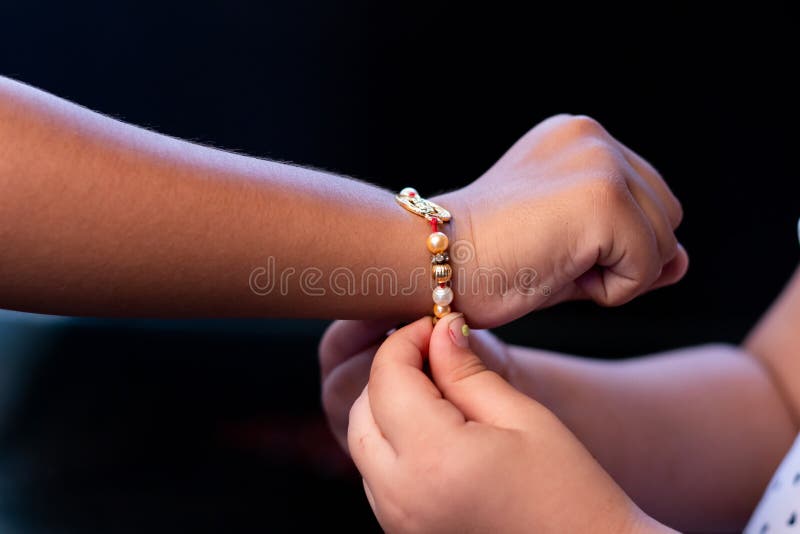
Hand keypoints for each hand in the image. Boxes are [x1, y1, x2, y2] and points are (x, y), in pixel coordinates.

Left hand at [340, 315, 670, 532]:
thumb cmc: (569, 494)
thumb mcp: (524, 417)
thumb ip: (468, 372)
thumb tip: (440, 330)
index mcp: (433, 460)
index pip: (388, 378)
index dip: (405, 339)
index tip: (434, 324)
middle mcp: (400, 496)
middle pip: (362, 410)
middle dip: (390, 372)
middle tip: (434, 351)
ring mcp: (397, 522)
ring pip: (363, 444)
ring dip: (388, 407)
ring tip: (438, 389)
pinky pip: (378, 476)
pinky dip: (393, 443)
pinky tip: (435, 429)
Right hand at [434, 114, 687, 327]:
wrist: (430, 264)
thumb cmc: (485, 263)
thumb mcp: (568, 249)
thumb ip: (629, 248)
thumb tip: (684, 261)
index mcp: (578, 138)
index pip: (643, 201)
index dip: (609, 245)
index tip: (547, 247)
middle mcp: (593, 136)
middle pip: (666, 216)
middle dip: (622, 256)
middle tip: (551, 259)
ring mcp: (601, 162)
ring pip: (664, 243)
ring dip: (617, 273)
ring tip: (552, 263)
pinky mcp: (604, 198)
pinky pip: (648, 266)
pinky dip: (612, 290)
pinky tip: (556, 273)